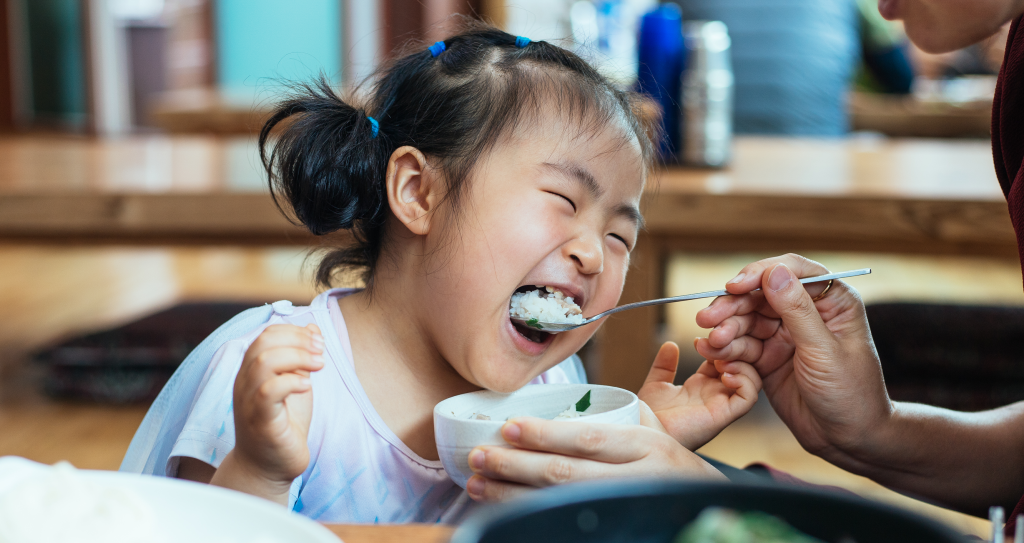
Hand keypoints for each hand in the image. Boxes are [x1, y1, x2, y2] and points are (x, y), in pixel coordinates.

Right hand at [228, 324, 324, 487]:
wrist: (270, 467)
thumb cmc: (283, 424)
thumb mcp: (296, 384)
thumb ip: (301, 358)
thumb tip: (313, 327)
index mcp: (252, 371)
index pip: (266, 335)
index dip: (295, 332)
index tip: (319, 342)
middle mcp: (245, 383)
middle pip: (263, 343)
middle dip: (298, 341)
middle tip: (321, 352)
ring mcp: (249, 402)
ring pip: (263, 363)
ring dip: (297, 358)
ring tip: (319, 366)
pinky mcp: (259, 421)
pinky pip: (268, 392)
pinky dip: (291, 382)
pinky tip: (307, 387)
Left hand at [464, 402, 725, 501]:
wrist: (704, 509)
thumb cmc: (669, 466)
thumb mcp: (654, 433)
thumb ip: (614, 419)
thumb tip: (558, 406)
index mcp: (646, 446)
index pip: (588, 439)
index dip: (545, 434)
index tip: (508, 428)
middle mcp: (636, 480)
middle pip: (566, 475)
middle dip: (515, 466)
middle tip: (479, 457)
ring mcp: (624, 510)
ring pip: (559, 504)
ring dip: (512, 495)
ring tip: (479, 483)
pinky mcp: (614, 530)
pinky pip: (566, 527)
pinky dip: (531, 519)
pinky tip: (503, 511)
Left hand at [639, 341, 760, 449]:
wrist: (641, 430)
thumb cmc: (647, 416)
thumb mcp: (656, 384)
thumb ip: (664, 365)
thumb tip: (670, 344)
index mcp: (701, 387)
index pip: (724, 360)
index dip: (719, 347)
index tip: (701, 339)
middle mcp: (714, 395)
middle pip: (742, 367)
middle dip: (733, 351)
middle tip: (716, 344)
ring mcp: (720, 405)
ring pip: (752, 381)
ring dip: (741, 364)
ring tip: (720, 360)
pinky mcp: (722, 416)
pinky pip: (748, 398)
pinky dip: (744, 381)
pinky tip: (724, 374)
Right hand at [694, 254, 891, 461]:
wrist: (848, 440)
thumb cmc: (851, 394)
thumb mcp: (824, 351)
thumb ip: (797, 311)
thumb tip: (774, 272)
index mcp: (832, 302)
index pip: (792, 271)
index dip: (760, 274)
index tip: (735, 286)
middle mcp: (806, 313)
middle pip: (760, 295)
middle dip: (732, 306)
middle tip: (707, 318)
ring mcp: (785, 335)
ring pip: (746, 320)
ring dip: (725, 329)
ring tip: (711, 344)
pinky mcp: (768, 357)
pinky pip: (741, 345)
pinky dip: (725, 349)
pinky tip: (712, 354)